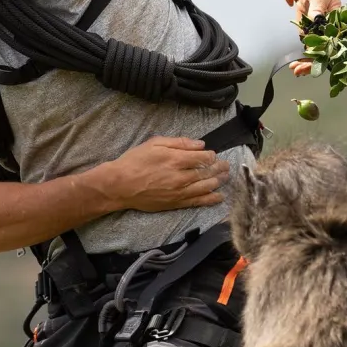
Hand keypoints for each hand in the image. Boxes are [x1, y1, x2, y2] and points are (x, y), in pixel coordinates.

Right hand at [109, 136, 230, 211]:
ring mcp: (179, 192)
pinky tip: (219, 197)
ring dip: (218, 182)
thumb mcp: (155, 143)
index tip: (213, 154)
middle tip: (227, 165)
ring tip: (225, 177)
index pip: (202, 158)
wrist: (120, 185)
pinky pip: (197, 202)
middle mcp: (180, 177)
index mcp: (176, 159)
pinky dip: (210, 199)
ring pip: (205, 187)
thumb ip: (179, 142)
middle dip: (219, 168)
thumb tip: (200, 144)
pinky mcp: (175, 204)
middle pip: (207, 172)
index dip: (211, 156)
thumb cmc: (135, 161)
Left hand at [290, 0, 341, 76]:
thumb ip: (318, 8)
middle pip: (326, 52)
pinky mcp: (309, 34)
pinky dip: (301, 58)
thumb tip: (316, 19)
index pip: (336, 42)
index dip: (328, 53)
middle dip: (314, 64)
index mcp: (340, 24)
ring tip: (296, 70)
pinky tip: (295, 65)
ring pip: (316, 53)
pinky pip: (307, 48)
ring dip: (306, 64)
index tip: (318, 62)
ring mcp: (320, 35)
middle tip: (301, 70)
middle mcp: (331, 33)